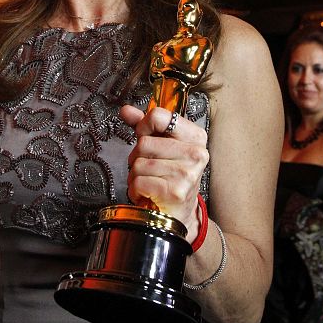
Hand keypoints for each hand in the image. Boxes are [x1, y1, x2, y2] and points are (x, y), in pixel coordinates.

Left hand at [120, 104, 208, 239]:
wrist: (178, 211)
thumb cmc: (169, 175)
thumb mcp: (160, 145)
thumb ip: (144, 125)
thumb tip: (126, 110)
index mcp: (195, 137)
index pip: (159, 116)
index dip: (144, 126)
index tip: (146, 136)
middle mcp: (196, 153)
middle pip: (144, 142)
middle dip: (138, 156)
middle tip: (150, 168)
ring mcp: (187, 173)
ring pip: (138, 163)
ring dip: (136, 175)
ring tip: (150, 181)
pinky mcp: (175, 192)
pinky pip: (138, 181)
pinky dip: (136, 189)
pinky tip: (148, 192)